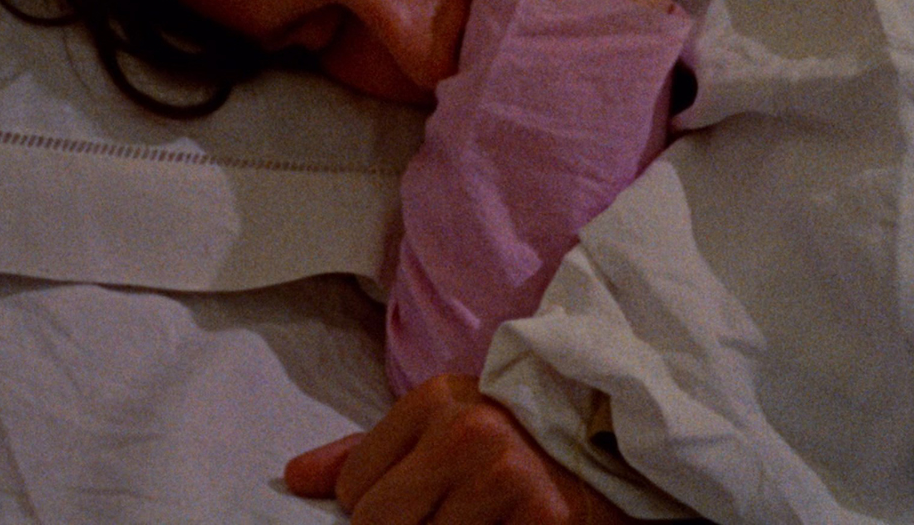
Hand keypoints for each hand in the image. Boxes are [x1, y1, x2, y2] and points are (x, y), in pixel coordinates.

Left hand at [284, 373, 635, 523]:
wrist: (618, 442)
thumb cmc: (524, 437)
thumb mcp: (449, 424)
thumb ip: (371, 452)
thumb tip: (296, 480)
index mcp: (439, 401)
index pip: (356, 489)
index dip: (381, 506)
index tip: (428, 497)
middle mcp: (469, 433)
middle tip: (451, 514)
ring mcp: (505, 478)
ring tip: (484, 519)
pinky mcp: (539, 518)